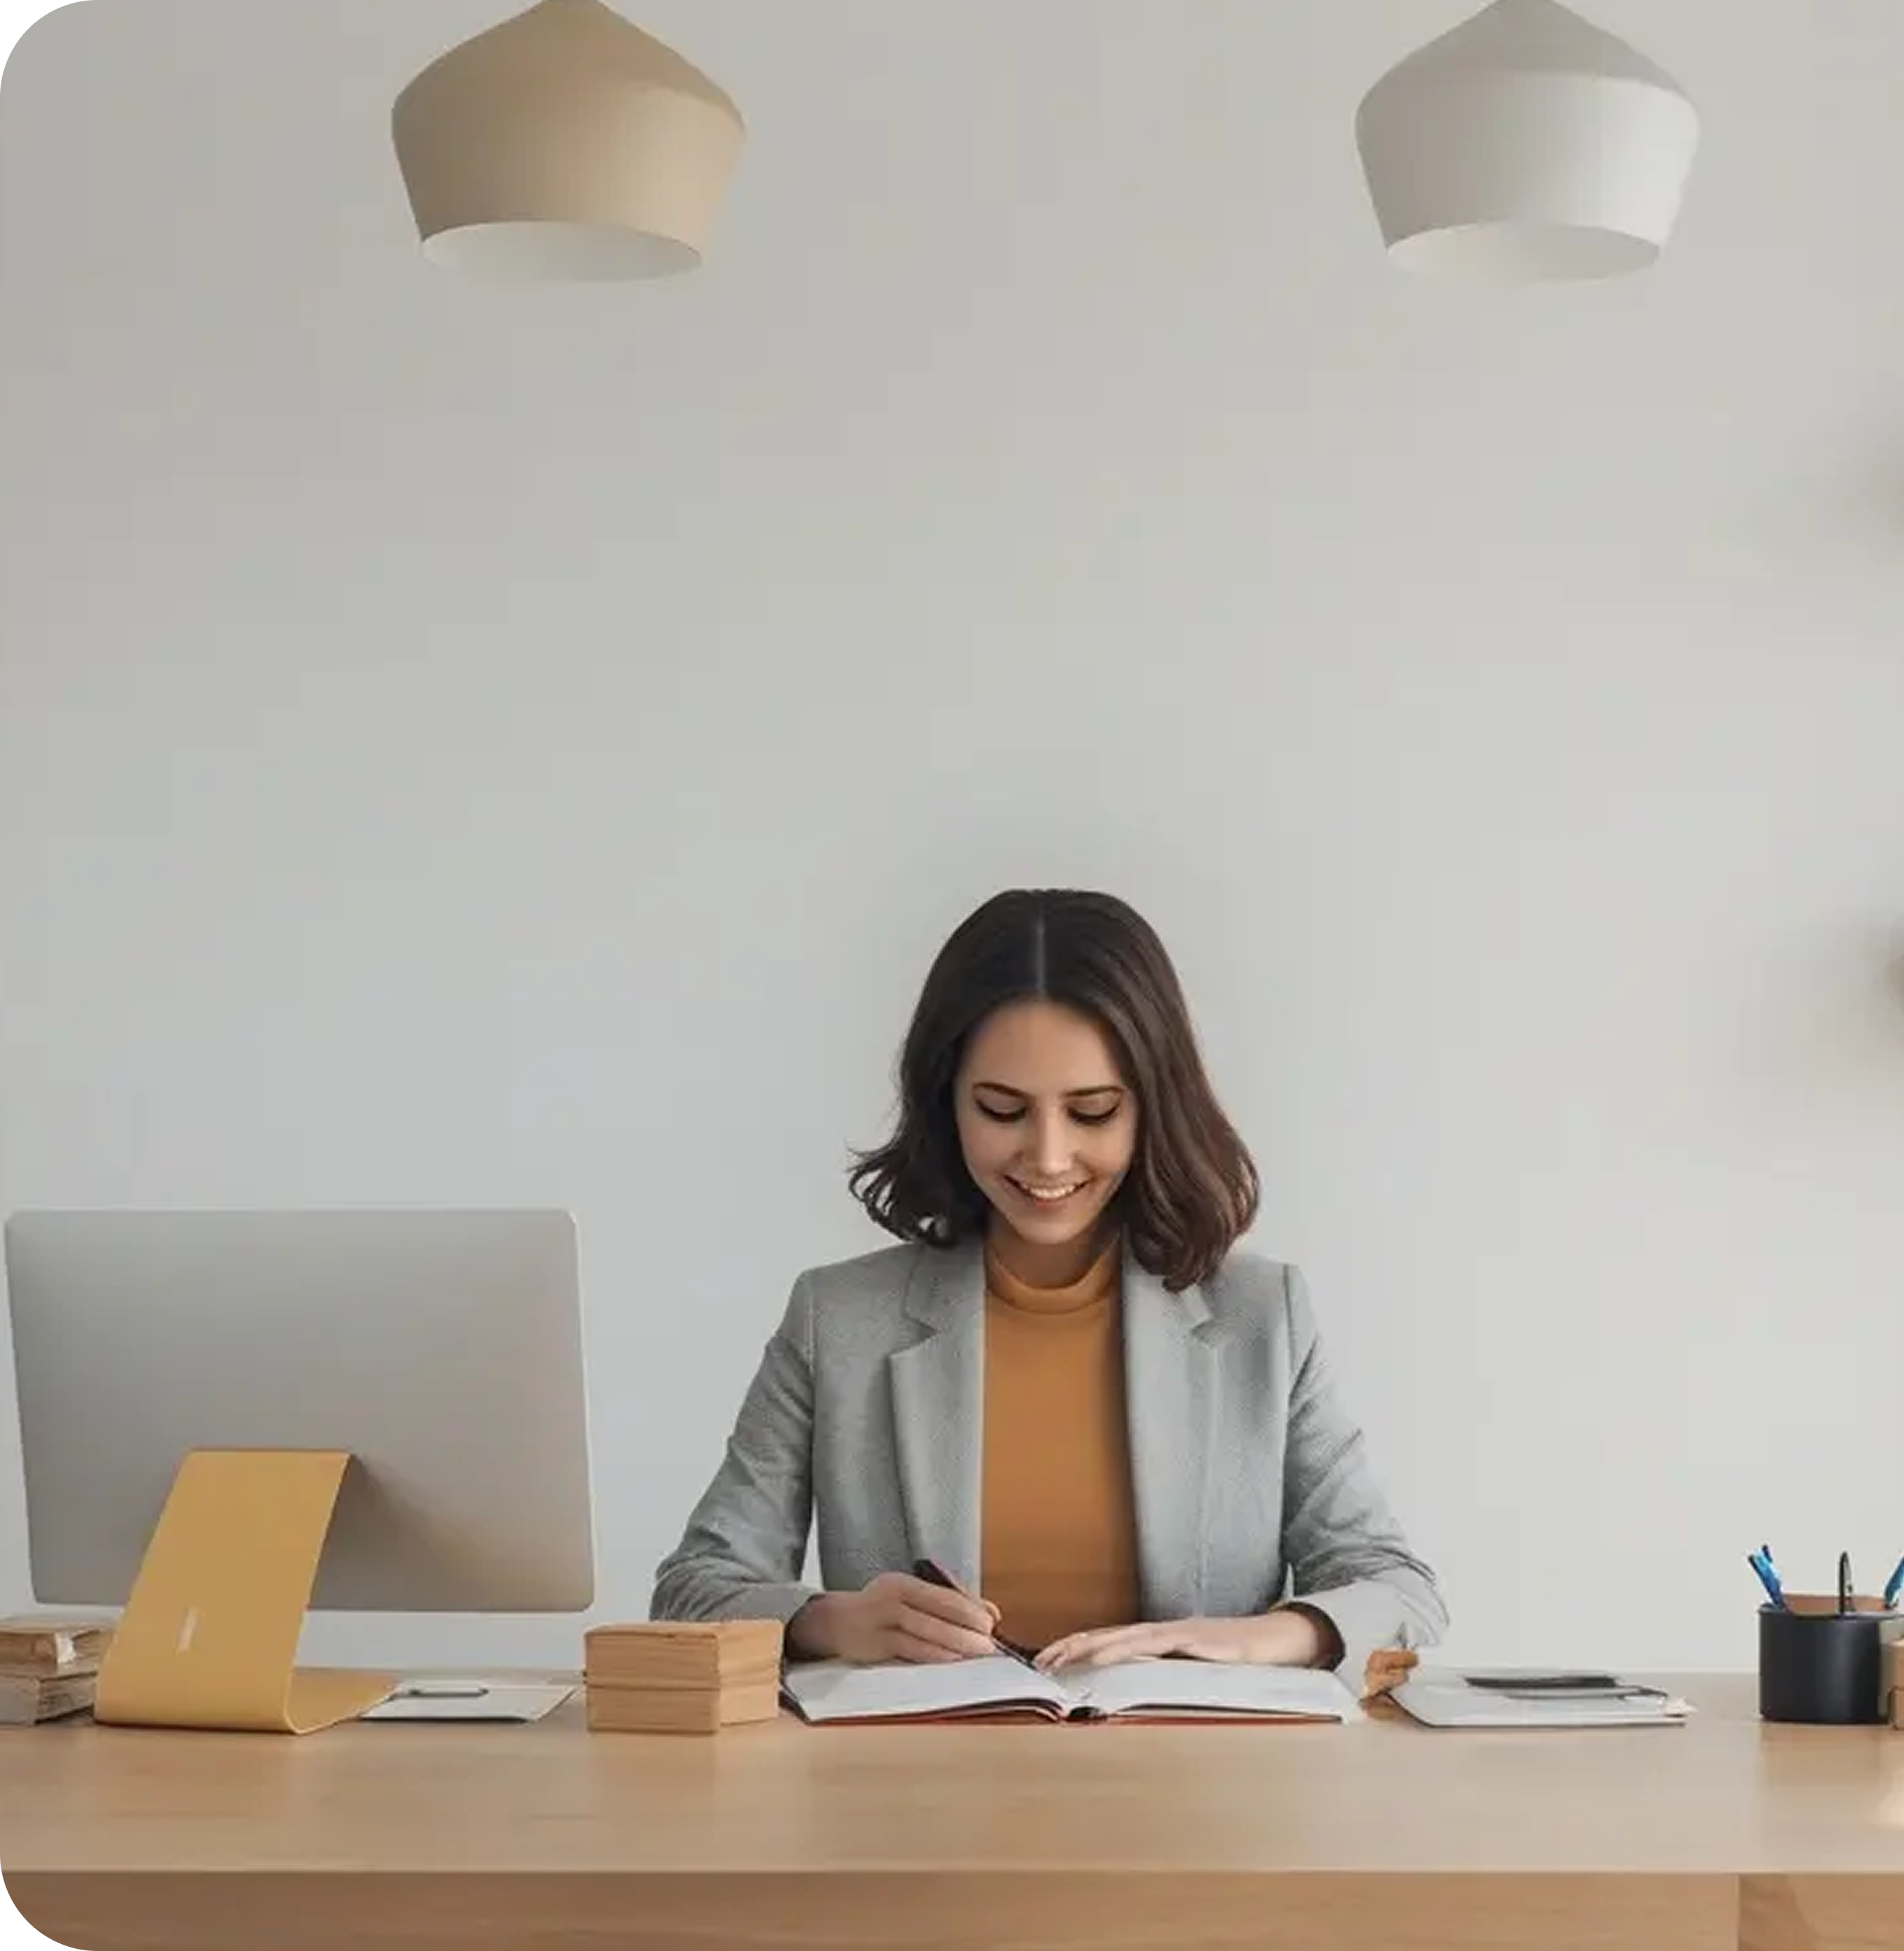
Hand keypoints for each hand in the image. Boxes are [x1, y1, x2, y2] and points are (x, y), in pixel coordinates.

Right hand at [789, 1573, 1002, 1665]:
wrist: (834, 1623)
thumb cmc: (880, 1612)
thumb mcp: (910, 1600)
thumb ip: (948, 1605)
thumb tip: (992, 1613)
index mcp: (906, 1583)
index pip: (945, 1594)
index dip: (971, 1609)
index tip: (992, 1622)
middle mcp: (894, 1596)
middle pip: (939, 1610)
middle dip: (968, 1627)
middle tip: (990, 1642)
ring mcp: (883, 1619)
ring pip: (927, 1630)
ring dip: (956, 1643)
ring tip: (978, 1652)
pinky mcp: (875, 1643)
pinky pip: (911, 1649)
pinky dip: (934, 1654)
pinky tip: (951, 1660)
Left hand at [1034, 1608, 1333, 1673]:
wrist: (1273, 1642)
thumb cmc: (1234, 1659)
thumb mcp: (1194, 1671)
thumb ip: (1167, 1675)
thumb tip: (1136, 1694)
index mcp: (1158, 1640)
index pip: (1108, 1640)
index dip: (1076, 1648)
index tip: (1047, 1661)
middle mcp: (1162, 1631)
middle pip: (1107, 1636)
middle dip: (1072, 1647)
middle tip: (1041, 1662)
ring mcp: (1177, 1633)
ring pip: (1125, 1637)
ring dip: (1093, 1647)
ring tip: (1066, 1658)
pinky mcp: (1194, 1640)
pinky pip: (1156, 1644)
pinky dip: (1131, 1648)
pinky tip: (1115, 1655)